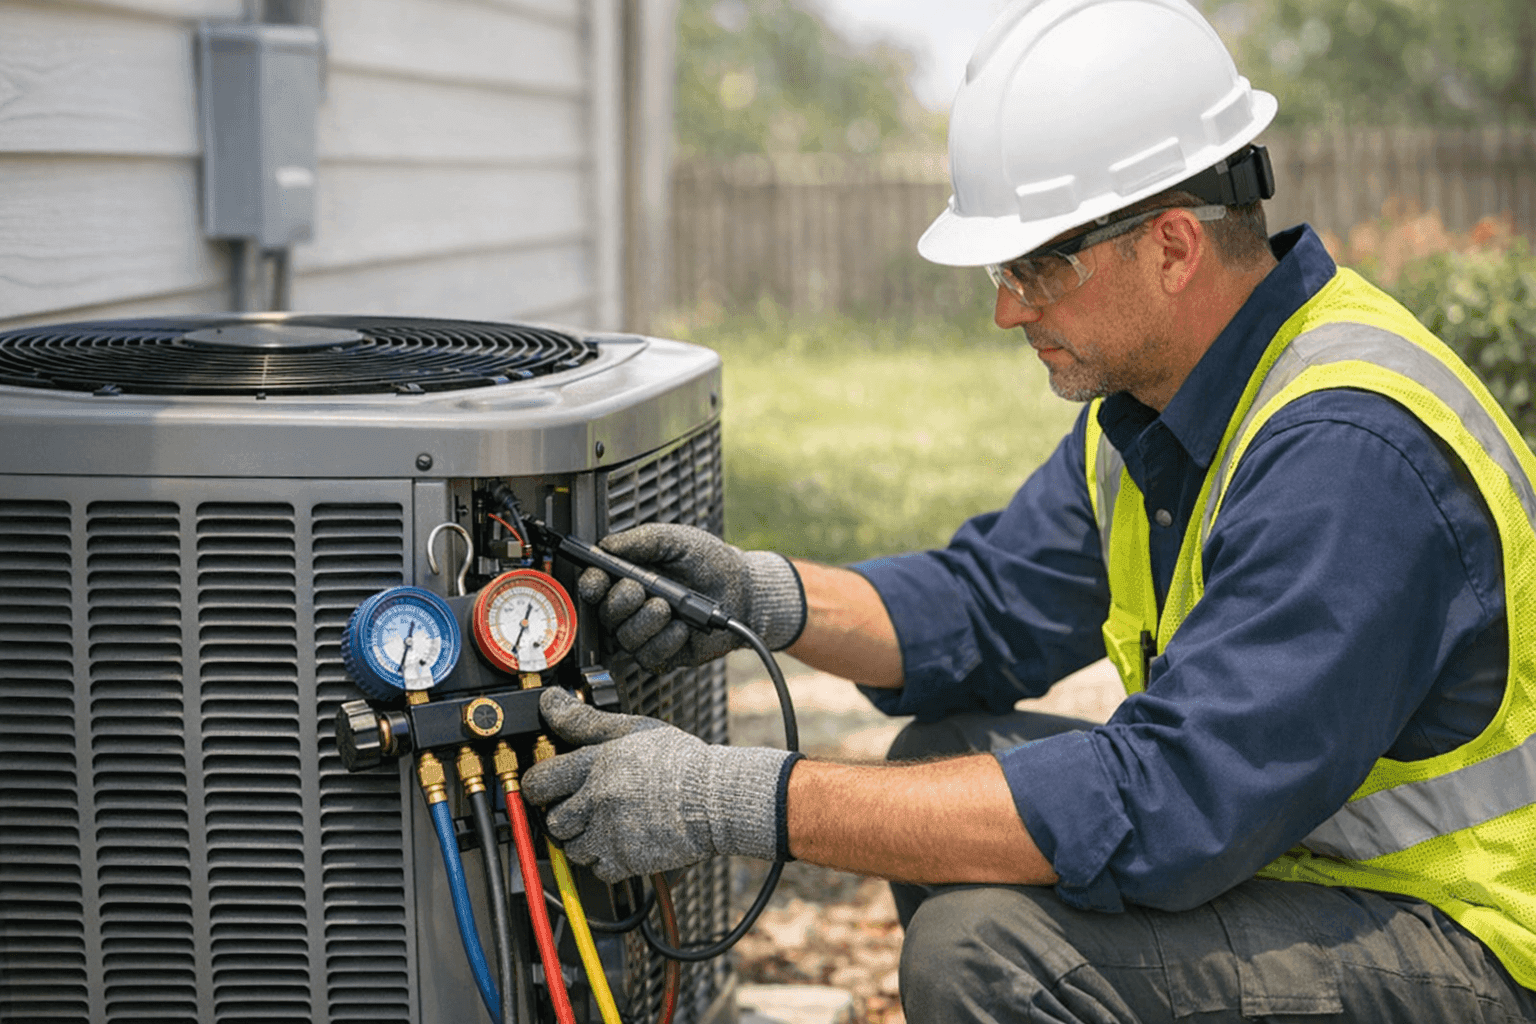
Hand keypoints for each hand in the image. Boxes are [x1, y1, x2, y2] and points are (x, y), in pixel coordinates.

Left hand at [522, 688, 798, 881]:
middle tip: (580, 808)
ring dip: (582, 841)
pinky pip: (598, 871)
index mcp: (595, 765)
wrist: (716, 798)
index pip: (540, 781)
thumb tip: (549, 702)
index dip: (538, 786)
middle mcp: (597, 801)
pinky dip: (605, 862)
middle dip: (562, 816)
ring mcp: (610, 834)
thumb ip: (585, 719)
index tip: (545, 788)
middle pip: (553, 821)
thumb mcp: (632, 729)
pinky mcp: (627, 861)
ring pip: (572, 849)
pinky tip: (622, 843)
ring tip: (605, 825)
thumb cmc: (680, 762)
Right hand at [576, 523, 805, 671]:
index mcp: (629, 576)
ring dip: (645, 621)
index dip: (590, 584)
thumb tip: (607, 544)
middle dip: (620, 602)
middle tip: (642, 590)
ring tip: (668, 607)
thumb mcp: (676, 540)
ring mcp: (647, 632)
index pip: (594, 585)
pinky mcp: (664, 654)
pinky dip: (665, 640)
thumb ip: (642, 540)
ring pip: (625, 638)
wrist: (742, 590)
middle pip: (604, 614)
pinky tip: (682, 627)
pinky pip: (649, 656)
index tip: (598, 580)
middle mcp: (632, 607)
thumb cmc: (709, 563)